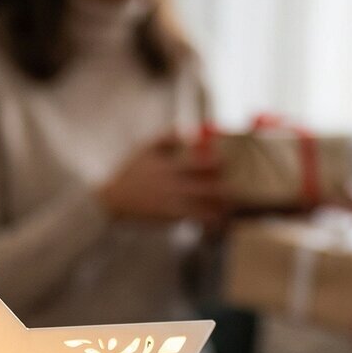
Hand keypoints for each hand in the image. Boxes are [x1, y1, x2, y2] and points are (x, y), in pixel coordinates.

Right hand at [97, 131, 227, 225]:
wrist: (111, 201)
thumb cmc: (130, 174)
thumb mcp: (145, 149)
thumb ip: (167, 137)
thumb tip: (188, 129)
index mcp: (171, 164)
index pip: (203, 160)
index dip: (221, 162)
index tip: (230, 163)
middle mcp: (175, 183)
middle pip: (211, 185)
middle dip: (227, 187)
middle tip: (240, 188)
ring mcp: (173, 201)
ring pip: (207, 205)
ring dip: (223, 206)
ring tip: (234, 207)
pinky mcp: (170, 217)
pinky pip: (197, 219)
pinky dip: (211, 221)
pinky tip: (220, 223)